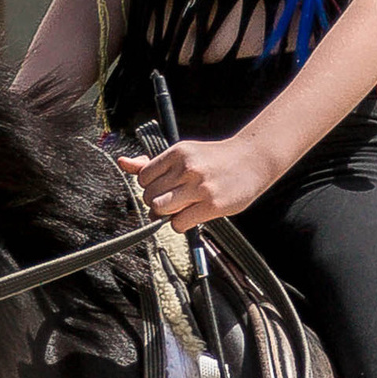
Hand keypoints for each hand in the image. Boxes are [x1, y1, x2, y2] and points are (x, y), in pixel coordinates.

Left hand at [112, 130, 277, 231]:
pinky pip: (178, 224)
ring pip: (160, 210)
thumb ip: (153, 162)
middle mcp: (187, 168)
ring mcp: (200, 188)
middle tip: (171, 201)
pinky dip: (180, 224)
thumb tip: (123, 163)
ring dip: (166, 214)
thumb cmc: (214, 159)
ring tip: (180, 208)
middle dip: (155, 203)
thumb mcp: (184, 154)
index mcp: (178, 152)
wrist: (253, 159)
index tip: (162, 188)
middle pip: (149, 196)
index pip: (143, 177)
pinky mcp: (212, 206)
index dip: (149, 187)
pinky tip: (191, 215)